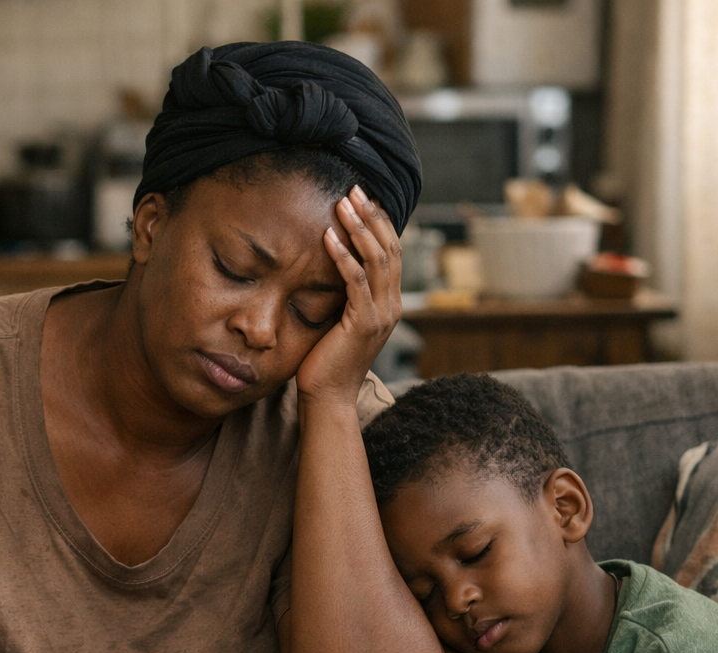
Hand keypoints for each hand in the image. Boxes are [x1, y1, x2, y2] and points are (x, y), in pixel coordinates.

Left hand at [295, 185, 403, 404]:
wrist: (328, 398)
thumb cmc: (326, 361)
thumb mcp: (339, 321)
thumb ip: (344, 296)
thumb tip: (330, 267)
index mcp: (389, 303)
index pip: (391, 252)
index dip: (379, 222)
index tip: (361, 197)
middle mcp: (392, 306)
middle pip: (389, 248)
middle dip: (371, 216)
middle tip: (353, 189)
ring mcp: (381, 315)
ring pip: (377, 260)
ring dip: (359, 228)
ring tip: (342, 204)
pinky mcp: (363, 323)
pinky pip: (356, 282)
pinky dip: (343, 257)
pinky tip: (329, 237)